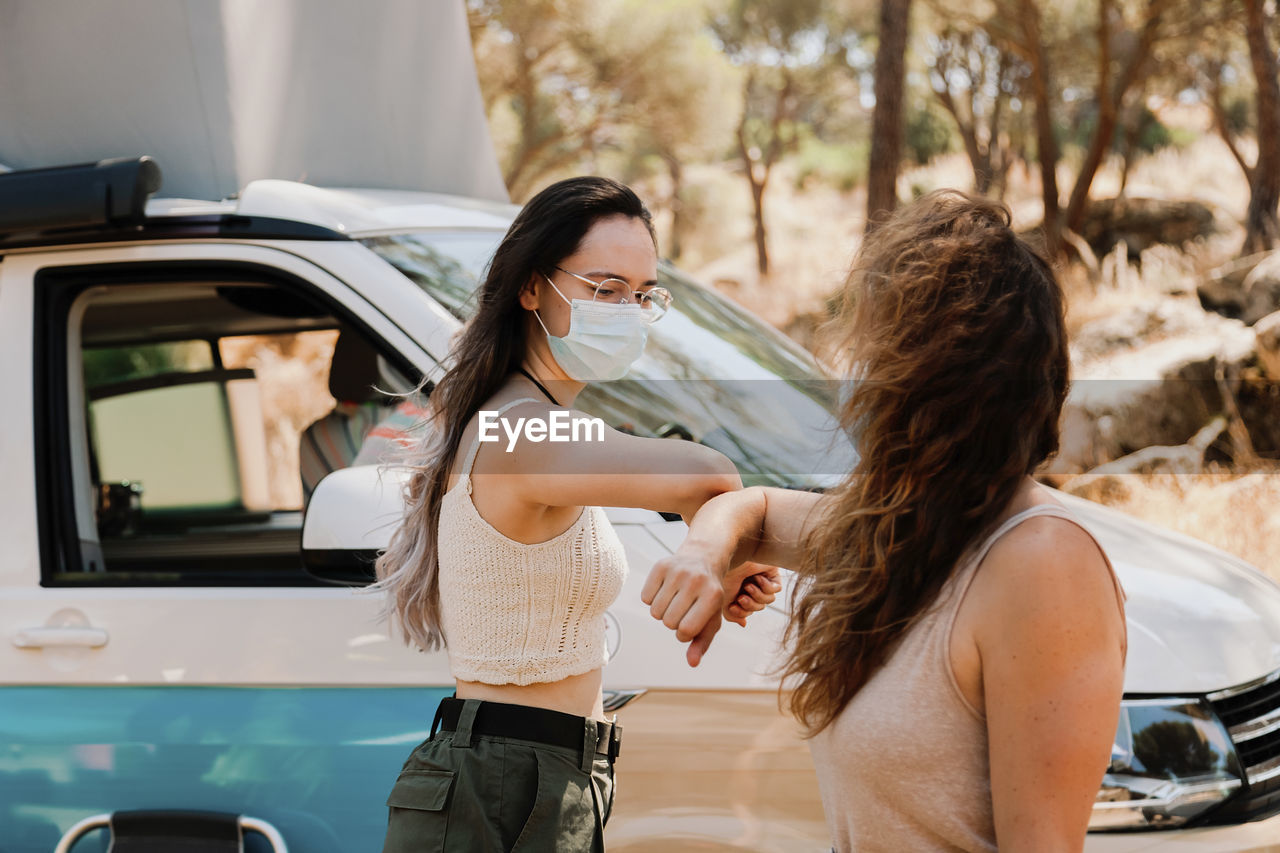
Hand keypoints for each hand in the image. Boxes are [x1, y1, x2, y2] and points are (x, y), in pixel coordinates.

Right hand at [642, 549, 726, 667]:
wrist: (703, 558)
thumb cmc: (708, 596)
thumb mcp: (711, 619)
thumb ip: (702, 643)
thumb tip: (692, 663)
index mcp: (712, 596)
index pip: (685, 630)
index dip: (684, 634)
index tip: (690, 626)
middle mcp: (695, 581)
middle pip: (668, 622)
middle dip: (673, 623)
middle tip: (683, 610)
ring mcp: (677, 571)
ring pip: (655, 612)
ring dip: (662, 613)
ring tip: (675, 601)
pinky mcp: (661, 566)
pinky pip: (645, 598)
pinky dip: (652, 600)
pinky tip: (666, 591)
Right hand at [723, 563, 783, 626]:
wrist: (734, 555)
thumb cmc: (726, 573)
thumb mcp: (723, 599)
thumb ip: (731, 614)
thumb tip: (743, 623)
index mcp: (739, 591)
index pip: (746, 611)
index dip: (741, 612)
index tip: (733, 607)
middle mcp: (751, 586)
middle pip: (758, 607)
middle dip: (749, 605)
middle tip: (742, 597)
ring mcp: (762, 580)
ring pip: (768, 600)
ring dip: (757, 595)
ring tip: (749, 586)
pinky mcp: (772, 573)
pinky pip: (776, 589)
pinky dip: (766, 586)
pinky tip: (757, 578)